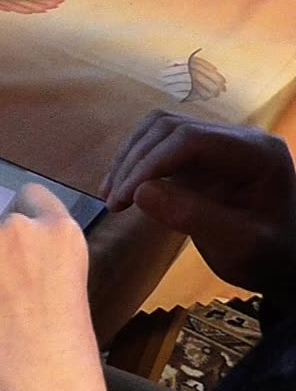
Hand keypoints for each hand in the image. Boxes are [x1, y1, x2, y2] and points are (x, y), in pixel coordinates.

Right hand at [100, 111, 295, 304]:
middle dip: (135, 161)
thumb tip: (140, 192)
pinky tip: (123, 190)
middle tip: (114, 203)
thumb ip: (194, 217)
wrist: (283, 262)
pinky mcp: (201, 158)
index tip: (122, 199)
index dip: (149, 164)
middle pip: (171, 128)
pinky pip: (160, 146)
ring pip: (160, 130)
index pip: (191, 139)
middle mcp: (238, 139)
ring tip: (112, 196)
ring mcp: (218, 145)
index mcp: (257, 153)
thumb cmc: (268, 257)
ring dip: (130, 159)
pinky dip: (135, 163)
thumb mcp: (238, 246)